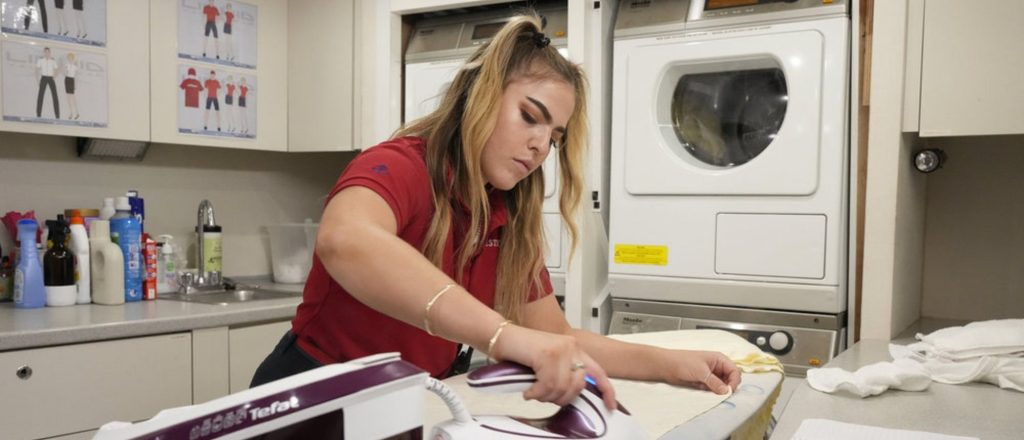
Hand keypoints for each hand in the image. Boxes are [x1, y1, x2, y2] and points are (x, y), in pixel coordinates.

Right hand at [492, 325, 617, 409]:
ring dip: (545, 396)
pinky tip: (528, 390)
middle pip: (577, 386)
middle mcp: (571, 347)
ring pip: (561, 387)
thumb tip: (571, 395)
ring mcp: (560, 349)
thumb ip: (564, 374)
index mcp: (575, 349)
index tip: (609, 405)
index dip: (606, 390)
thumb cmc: (522, 351)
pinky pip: (548, 384)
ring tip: (534, 392)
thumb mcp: (549, 362)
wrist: (502, 337)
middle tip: (545, 395)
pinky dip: (536, 393)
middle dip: (561, 398)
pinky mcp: (547, 353)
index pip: (598, 372)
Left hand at [661, 350, 741, 394]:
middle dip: (727, 387)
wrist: (666, 366)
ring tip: (709, 390)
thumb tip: (726, 391)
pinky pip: (714, 389)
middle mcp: (717, 367)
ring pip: (722, 386)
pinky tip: (703, 390)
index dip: (734, 381)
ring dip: (719, 390)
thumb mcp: (701, 371)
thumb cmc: (683, 362)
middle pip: (731, 379)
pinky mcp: (705, 382)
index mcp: (719, 359)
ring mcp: (711, 375)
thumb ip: (715, 382)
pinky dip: (711, 392)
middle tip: (721, 394)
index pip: (735, 371)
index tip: (728, 391)